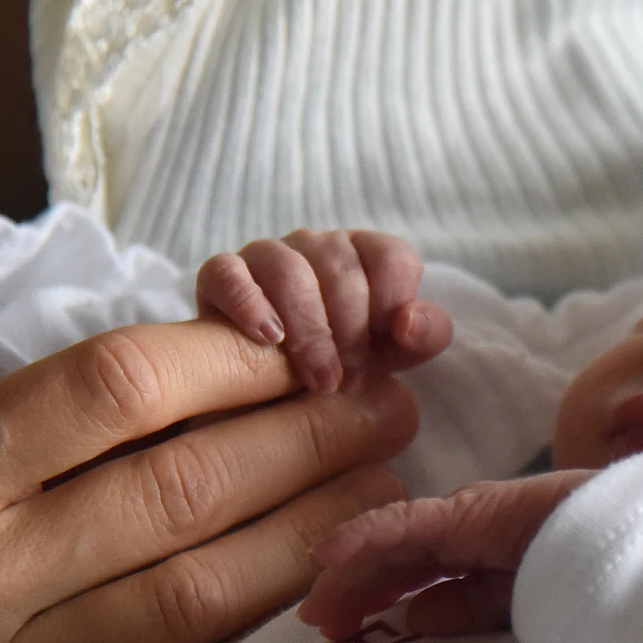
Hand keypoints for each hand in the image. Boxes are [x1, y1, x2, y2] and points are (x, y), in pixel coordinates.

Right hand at [0, 320, 415, 642]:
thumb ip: (16, 435)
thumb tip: (178, 389)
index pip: (113, 391)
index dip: (233, 363)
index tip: (305, 350)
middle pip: (178, 489)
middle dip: (304, 444)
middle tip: (386, 413)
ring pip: (188, 595)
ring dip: (304, 540)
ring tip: (377, 496)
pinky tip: (308, 603)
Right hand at [196, 228, 453, 392]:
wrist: (268, 396)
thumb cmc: (341, 366)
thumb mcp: (391, 356)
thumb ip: (422, 336)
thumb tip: (411, 324)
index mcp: (365, 257)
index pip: (391, 256)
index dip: (394, 302)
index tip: (387, 347)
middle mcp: (317, 247)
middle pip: (341, 265)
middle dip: (351, 329)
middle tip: (348, 382)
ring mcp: (267, 256)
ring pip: (288, 270)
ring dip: (308, 329)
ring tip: (317, 380)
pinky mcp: (220, 276)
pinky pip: (227, 273)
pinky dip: (248, 303)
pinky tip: (267, 339)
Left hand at [298, 470, 595, 639]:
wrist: (637, 560)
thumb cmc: (596, 589)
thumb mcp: (521, 612)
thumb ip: (469, 612)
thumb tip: (413, 616)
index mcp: (490, 559)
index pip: (423, 578)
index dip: (382, 600)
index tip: (350, 635)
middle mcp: (472, 532)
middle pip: (399, 560)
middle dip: (357, 590)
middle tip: (322, 625)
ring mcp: (468, 518)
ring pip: (392, 543)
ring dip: (350, 574)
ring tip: (317, 607)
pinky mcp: (466, 512)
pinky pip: (402, 524)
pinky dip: (362, 538)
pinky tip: (328, 561)